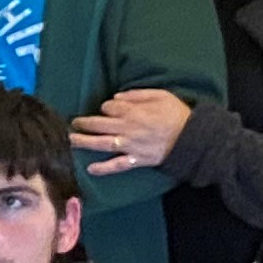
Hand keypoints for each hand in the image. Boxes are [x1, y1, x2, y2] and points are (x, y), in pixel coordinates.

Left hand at [73, 89, 193, 175]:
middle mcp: (127, 129)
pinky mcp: (137, 160)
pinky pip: (118, 165)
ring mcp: (130, 146)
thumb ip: (137, 94)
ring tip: (70, 141)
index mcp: (133, 112)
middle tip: (73, 123)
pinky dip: (104, 168)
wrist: (192, 137)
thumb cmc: (177, 114)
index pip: (109, 108)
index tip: (106, 108)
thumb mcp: (160, 95)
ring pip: (102, 144)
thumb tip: (116, 96)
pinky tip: (91, 169)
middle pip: (99, 125)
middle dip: (83, 123)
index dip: (105, 107)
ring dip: (84, 142)